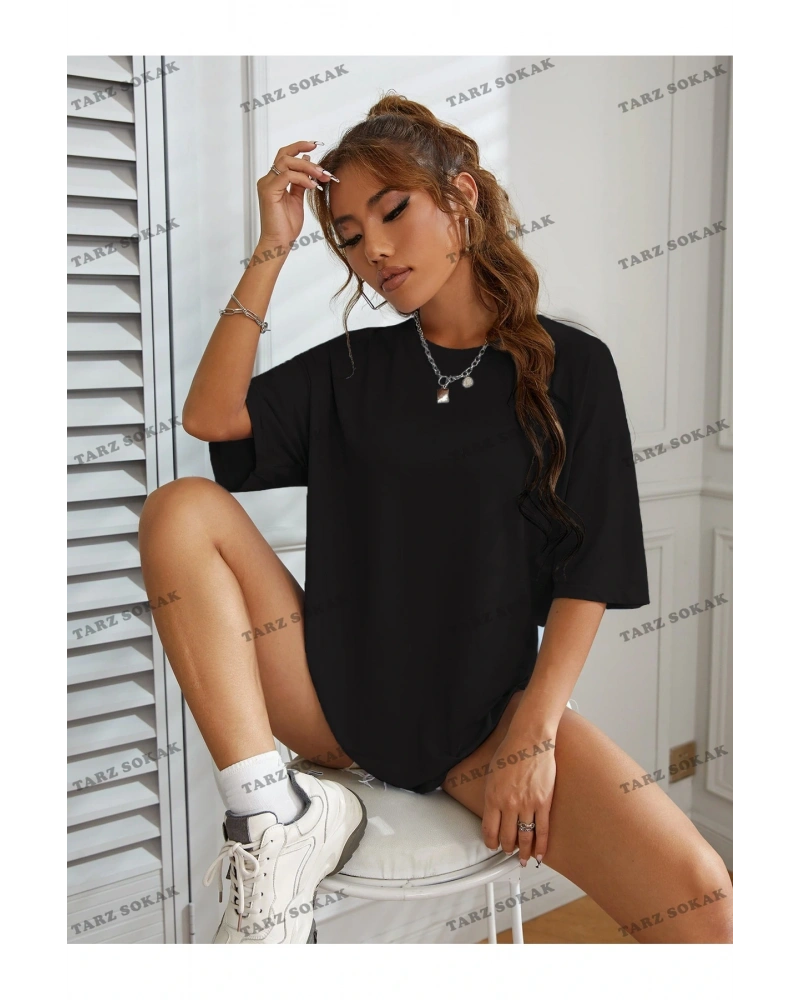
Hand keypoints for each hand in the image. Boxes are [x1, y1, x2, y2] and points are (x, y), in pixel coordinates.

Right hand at [255, 139, 333, 248]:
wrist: (279, 242)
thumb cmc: (286, 225)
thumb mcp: (298, 198)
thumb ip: (301, 181)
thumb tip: (307, 161)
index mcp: (274, 180)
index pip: (285, 156)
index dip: (299, 147)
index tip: (315, 145)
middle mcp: (268, 180)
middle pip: (285, 154)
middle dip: (304, 153)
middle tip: (321, 165)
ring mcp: (267, 184)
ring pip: (286, 162)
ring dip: (306, 167)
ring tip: (320, 176)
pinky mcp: (269, 191)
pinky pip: (287, 176)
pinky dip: (301, 178)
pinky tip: (311, 185)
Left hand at [481, 732, 555, 865]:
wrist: (530, 739)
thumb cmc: (511, 751)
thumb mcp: (492, 774)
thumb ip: (492, 795)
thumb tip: (494, 812)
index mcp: (492, 797)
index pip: (489, 830)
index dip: (490, 842)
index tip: (492, 846)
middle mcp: (509, 804)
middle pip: (506, 837)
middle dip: (506, 849)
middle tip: (508, 852)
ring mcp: (527, 805)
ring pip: (524, 837)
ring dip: (523, 852)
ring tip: (522, 858)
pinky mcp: (544, 803)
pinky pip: (542, 831)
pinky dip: (541, 846)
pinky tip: (540, 855)